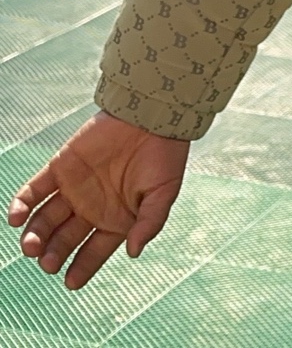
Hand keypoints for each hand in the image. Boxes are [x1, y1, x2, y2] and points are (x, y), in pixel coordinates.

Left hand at [10, 112, 188, 289]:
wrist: (151, 118)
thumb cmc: (164, 157)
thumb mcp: (163, 194)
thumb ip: (149, 223)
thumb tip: (134, 253)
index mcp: (116, 218)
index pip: (95, 249)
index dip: (82, 267)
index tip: (70, 283)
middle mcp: (91, 207)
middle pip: (64, 238)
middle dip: (53, 252)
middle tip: (45, 263)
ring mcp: (73, 189)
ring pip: (46, 218)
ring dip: (35, 234)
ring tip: (30, 246)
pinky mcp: (59, 168)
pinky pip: (34, 190)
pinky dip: (21, 204)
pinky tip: (16, 218)